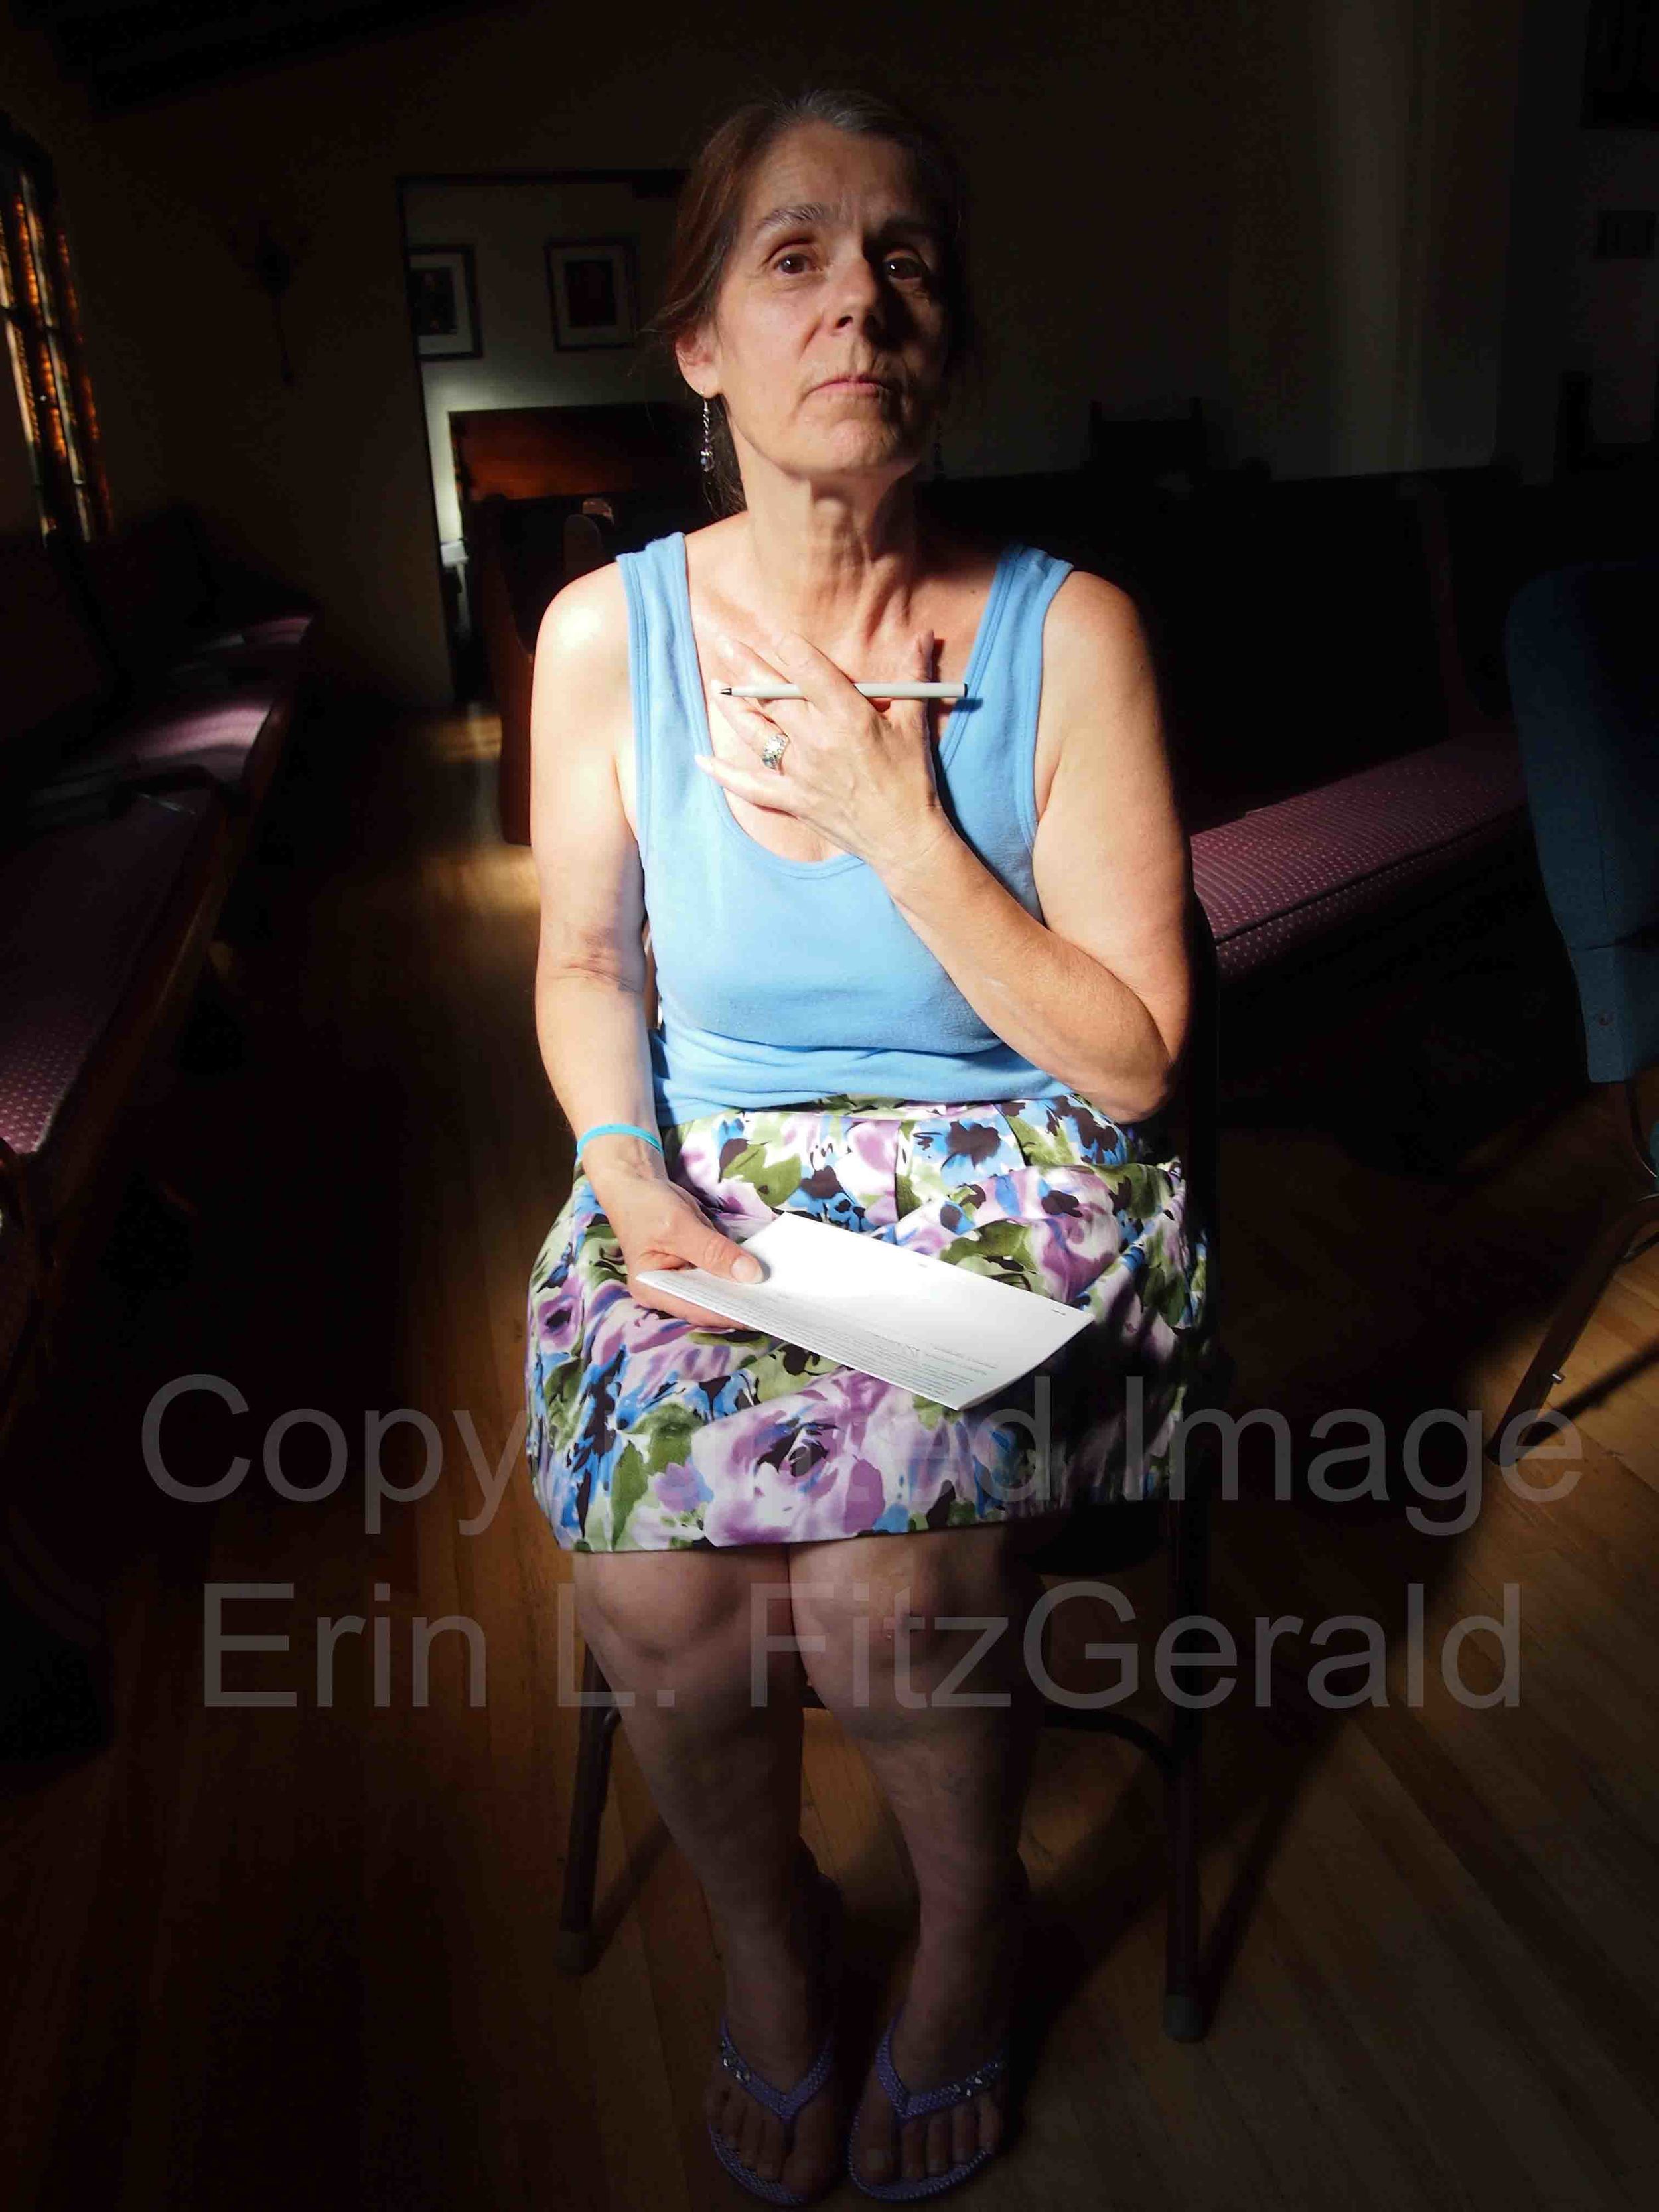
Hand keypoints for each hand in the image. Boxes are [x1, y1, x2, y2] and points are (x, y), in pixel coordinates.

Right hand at [595, 1170, 766, 1332]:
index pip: (697, 1308)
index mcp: (652, 1289)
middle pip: (709, 1304)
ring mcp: (683, 1280)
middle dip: (740, 1303)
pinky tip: (764, 1273)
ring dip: (743, 1290)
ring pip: (718, 1291)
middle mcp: (667, 1292)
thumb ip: (713, 1251)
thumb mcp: (679, 1226)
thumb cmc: (647, 1205)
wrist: (638, 1184)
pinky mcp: (695, 1267)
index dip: (729, 1312)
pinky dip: (738, 1272)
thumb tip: (751, 1275)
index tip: (762, 1312)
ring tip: (777, 1292)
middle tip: (777, 1303)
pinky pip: (720, 1274)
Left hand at [697, 623, 953, 878]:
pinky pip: (750, 786)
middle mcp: (816, 740)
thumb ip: (913, 674)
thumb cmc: (912, 779)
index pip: (808, 671)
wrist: (904, 838)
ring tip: (717, 685)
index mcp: (847, 716)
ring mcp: (800, 771)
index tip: (777, 635)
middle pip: (773, 695)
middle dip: (746, 666)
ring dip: (733, 707)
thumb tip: (923, 634)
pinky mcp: (792, 799)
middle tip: (725, 643)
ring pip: (756, 732)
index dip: (790, 649)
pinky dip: (724, 774)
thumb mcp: (915, 724)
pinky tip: (702, 760)